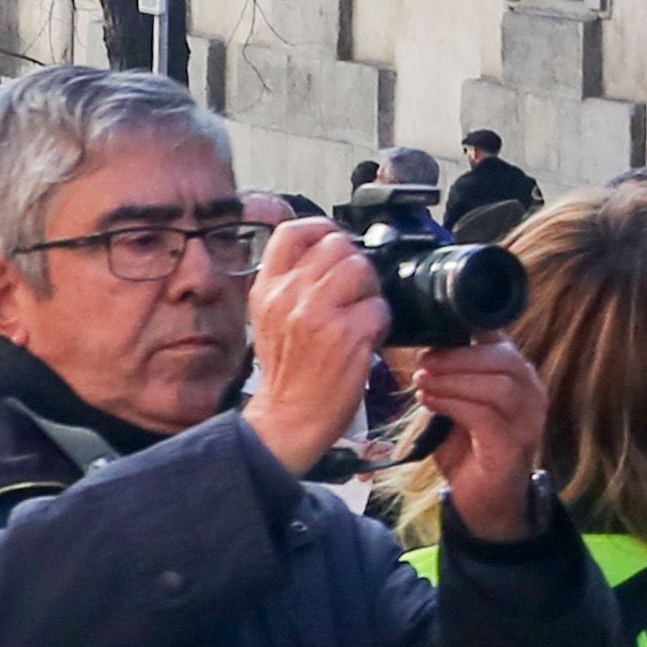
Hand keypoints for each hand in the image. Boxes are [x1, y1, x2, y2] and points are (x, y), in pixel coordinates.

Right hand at [241, 214, 390, 471]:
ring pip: (361, 268)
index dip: (322, 229)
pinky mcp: (346, 334)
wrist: (289, 418)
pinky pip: (379, 307)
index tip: (334, 241)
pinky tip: (366, 338)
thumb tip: (325, 258)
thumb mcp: (270, 321)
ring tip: (360, 314)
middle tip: (354, 291)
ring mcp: (316, 313)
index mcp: (266, 290)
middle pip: (337, 245)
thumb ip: (289, 286)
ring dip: (370, 290)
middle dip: (354, 263)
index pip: (291, 232)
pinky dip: (380, 322)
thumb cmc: (287, 374)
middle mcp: (288, 295)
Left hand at [406, 337, 555, 541]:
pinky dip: (453, 404)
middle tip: (423, 362)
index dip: (468, 331)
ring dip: (454, 381)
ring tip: (422, 384)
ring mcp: (528, 421)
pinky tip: (429, 403)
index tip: (432, 338)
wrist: (482, 499)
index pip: (503, 341)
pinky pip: (486, 416)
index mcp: (518, 377)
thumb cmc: (466, 447)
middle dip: (458, 356)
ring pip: (498, 385)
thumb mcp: (457, 402)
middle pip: (504, 358)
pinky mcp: (513, 446)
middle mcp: (532, 394)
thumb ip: (450, 376)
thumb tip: (422, 346)